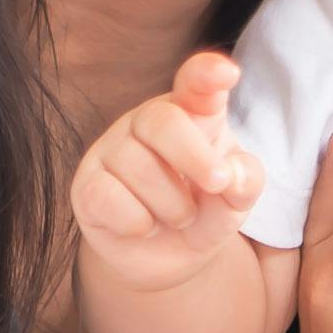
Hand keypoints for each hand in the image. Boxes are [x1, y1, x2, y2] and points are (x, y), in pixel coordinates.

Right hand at [69, 50, 264, 286]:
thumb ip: (245, 181)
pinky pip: (108, 198)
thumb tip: (230, 175)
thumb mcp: (235, 199)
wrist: (168, 257)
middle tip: (217, 184)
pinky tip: (145, 227)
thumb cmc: (204, 211)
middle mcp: (146, 123)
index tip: (226, 74)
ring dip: (173, 206)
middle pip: (162, 121)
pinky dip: (138, 223)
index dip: (206, 75)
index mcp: (190, 113)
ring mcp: (111, 151)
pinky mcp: (87, 186)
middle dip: (195, 157)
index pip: (194, 83)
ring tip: (180, 217)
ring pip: (139, 169)